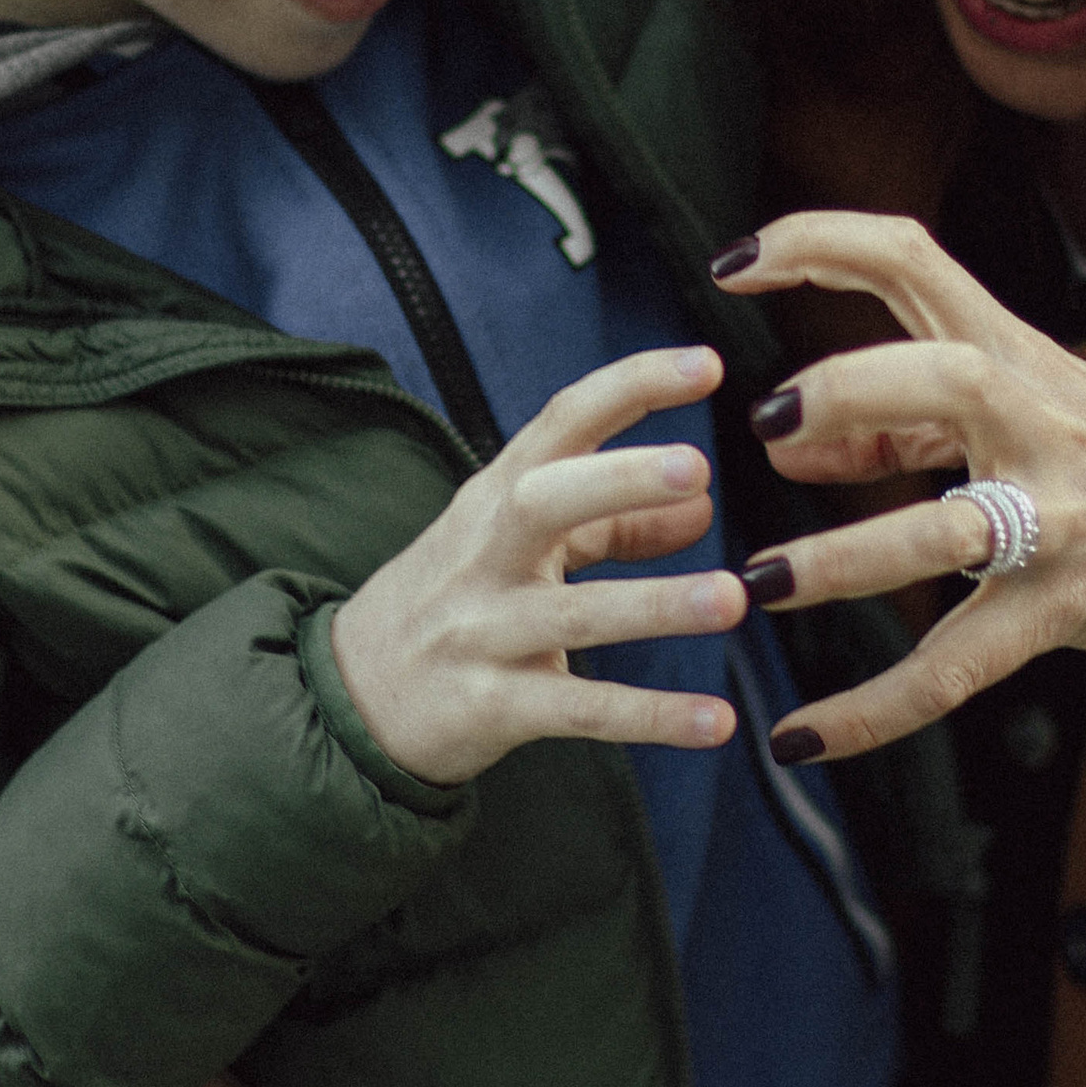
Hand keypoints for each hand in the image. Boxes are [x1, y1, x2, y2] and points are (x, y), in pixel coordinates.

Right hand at [330, 345, 745, 787]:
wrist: (353, 698)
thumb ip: (612, 524)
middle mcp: (485, 555)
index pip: (561, 424)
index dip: (630, 388)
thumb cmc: (456, 600)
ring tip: (732, 599)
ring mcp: (483, 632)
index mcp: (497, 498)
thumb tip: (703, 505)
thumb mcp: (522, 546)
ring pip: (572, 615)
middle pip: (542, 501)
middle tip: (698, 467)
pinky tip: (718, 722)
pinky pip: (579, 711)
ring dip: (654, 606)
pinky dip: (650, 717)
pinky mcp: (491, 707)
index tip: (706, 363)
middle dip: (617, 479)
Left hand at [714, 213, 1085, 811]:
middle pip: (946, 374)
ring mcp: (1062, 520)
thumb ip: (910, 423)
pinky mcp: (1068, 609)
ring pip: (947, 532)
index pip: (915, 262)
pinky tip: (800, 739)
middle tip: (766, 416)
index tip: (733, 262)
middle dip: (850, 388)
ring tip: (759, 582)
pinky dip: (874, 709)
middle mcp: (1044, 423)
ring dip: (844, 559)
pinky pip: (958, 668)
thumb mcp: (1037, 413)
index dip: (820, 242)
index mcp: (1025, 357)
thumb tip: (788, 443)